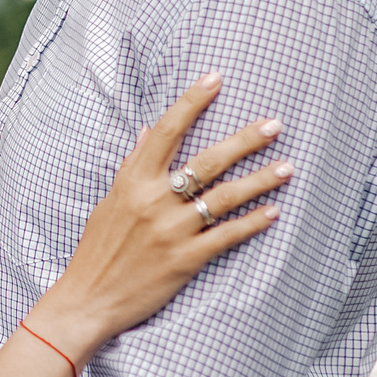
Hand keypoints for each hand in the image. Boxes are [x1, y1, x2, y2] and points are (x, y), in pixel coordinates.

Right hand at [28, 73, 288, 355]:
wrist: (90, 298)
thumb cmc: (97, 249)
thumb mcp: (109, 201)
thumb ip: (131, 167)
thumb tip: (148, 134)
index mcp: (133, 181)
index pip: (167, 131)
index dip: (192, 102)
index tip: (215, 78)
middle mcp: (154, 200)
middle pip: (207, 160)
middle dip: (245, 140)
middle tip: (274, 124)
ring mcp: (172, 230)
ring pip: (225, 197)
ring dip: (260, 180)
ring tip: (287, 167)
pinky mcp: (186, 259)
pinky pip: (226, 235)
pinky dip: (252, 223)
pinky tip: (273, 212)